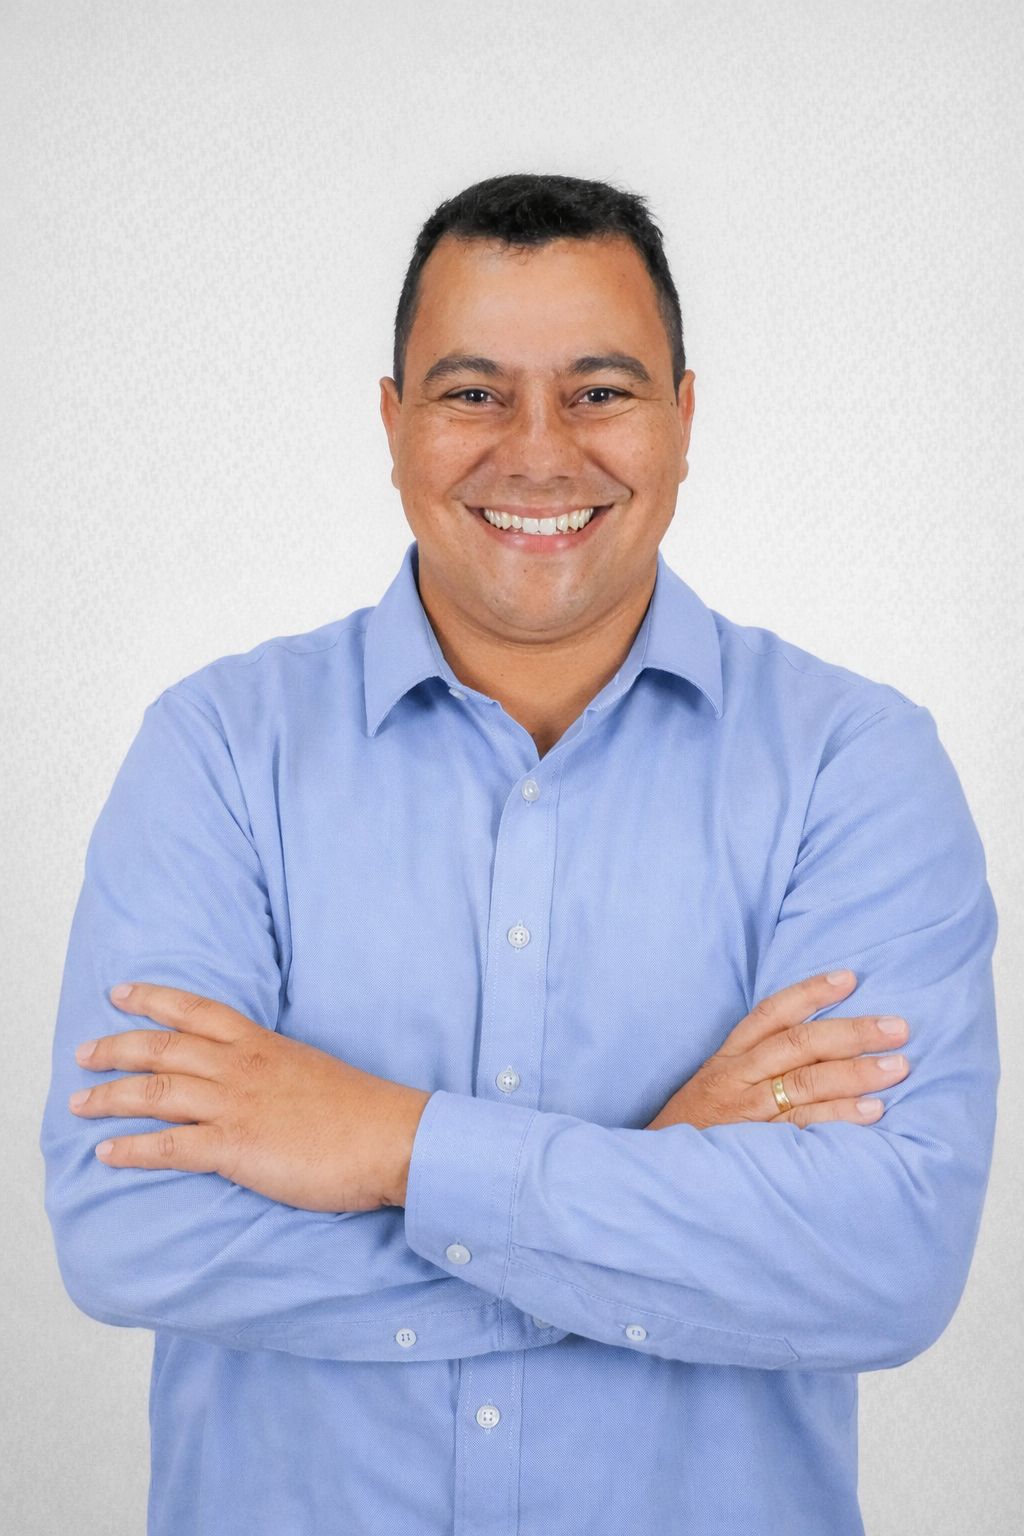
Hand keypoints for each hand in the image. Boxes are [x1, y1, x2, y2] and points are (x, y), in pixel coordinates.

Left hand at [69, 984, 431, 1211]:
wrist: (391, 1136)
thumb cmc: (362, 1111)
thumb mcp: (312, 1070)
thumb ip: (276, 1071)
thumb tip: (258, 1081)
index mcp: (263, 1044)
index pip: (198, 1010)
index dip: (154, 999)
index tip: (122, 992)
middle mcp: (242, 1067)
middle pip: (163, 1047)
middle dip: (116, 1047)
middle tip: (83, 1053)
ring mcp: (236, 1105)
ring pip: (156, 1091)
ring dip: (110, 1095)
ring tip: (79, 1102)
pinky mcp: (236, 1146)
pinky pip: (170, 1145)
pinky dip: (133, 1148)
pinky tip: (107, 1152)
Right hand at [646, 969, 909, 1130]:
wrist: (659, 1174)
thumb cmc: (698, 1127)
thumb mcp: (717, 1084)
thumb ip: (758, 1064)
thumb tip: (822, 1048)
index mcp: (729, 1057)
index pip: (771, 1013)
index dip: (810, 993)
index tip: (850, 978)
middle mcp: (738, 1078)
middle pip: (798, 1044)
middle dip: (851, 1032)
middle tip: (898, 1027)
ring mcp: (747, 1113)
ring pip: (805, 1082)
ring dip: (855, 1073)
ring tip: (897, 1066)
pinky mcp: (757, 1146)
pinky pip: (803, 1126)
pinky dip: (839, 1117)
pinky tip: (873, 1112)